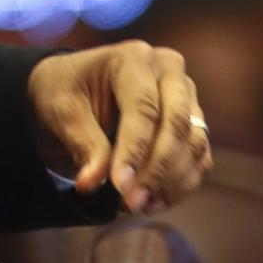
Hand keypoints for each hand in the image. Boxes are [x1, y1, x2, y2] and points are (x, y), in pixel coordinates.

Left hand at [27, 41, 211, 213]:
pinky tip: (154, 202)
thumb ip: (83, 144)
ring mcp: (185, 94)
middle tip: (131, 202)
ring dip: (171, 181)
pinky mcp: (193, 120)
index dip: (134, 150)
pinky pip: (199, 156)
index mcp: (133, 57)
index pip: (143, 107)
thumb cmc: (68, 91)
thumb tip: (92, 184)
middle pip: (176, 123)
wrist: (77, 87)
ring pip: (193, 142)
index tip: (120, 187)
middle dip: (156, 169)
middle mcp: (167, 69)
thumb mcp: (64, 111)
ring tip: (139, 205)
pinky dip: (181, 184)